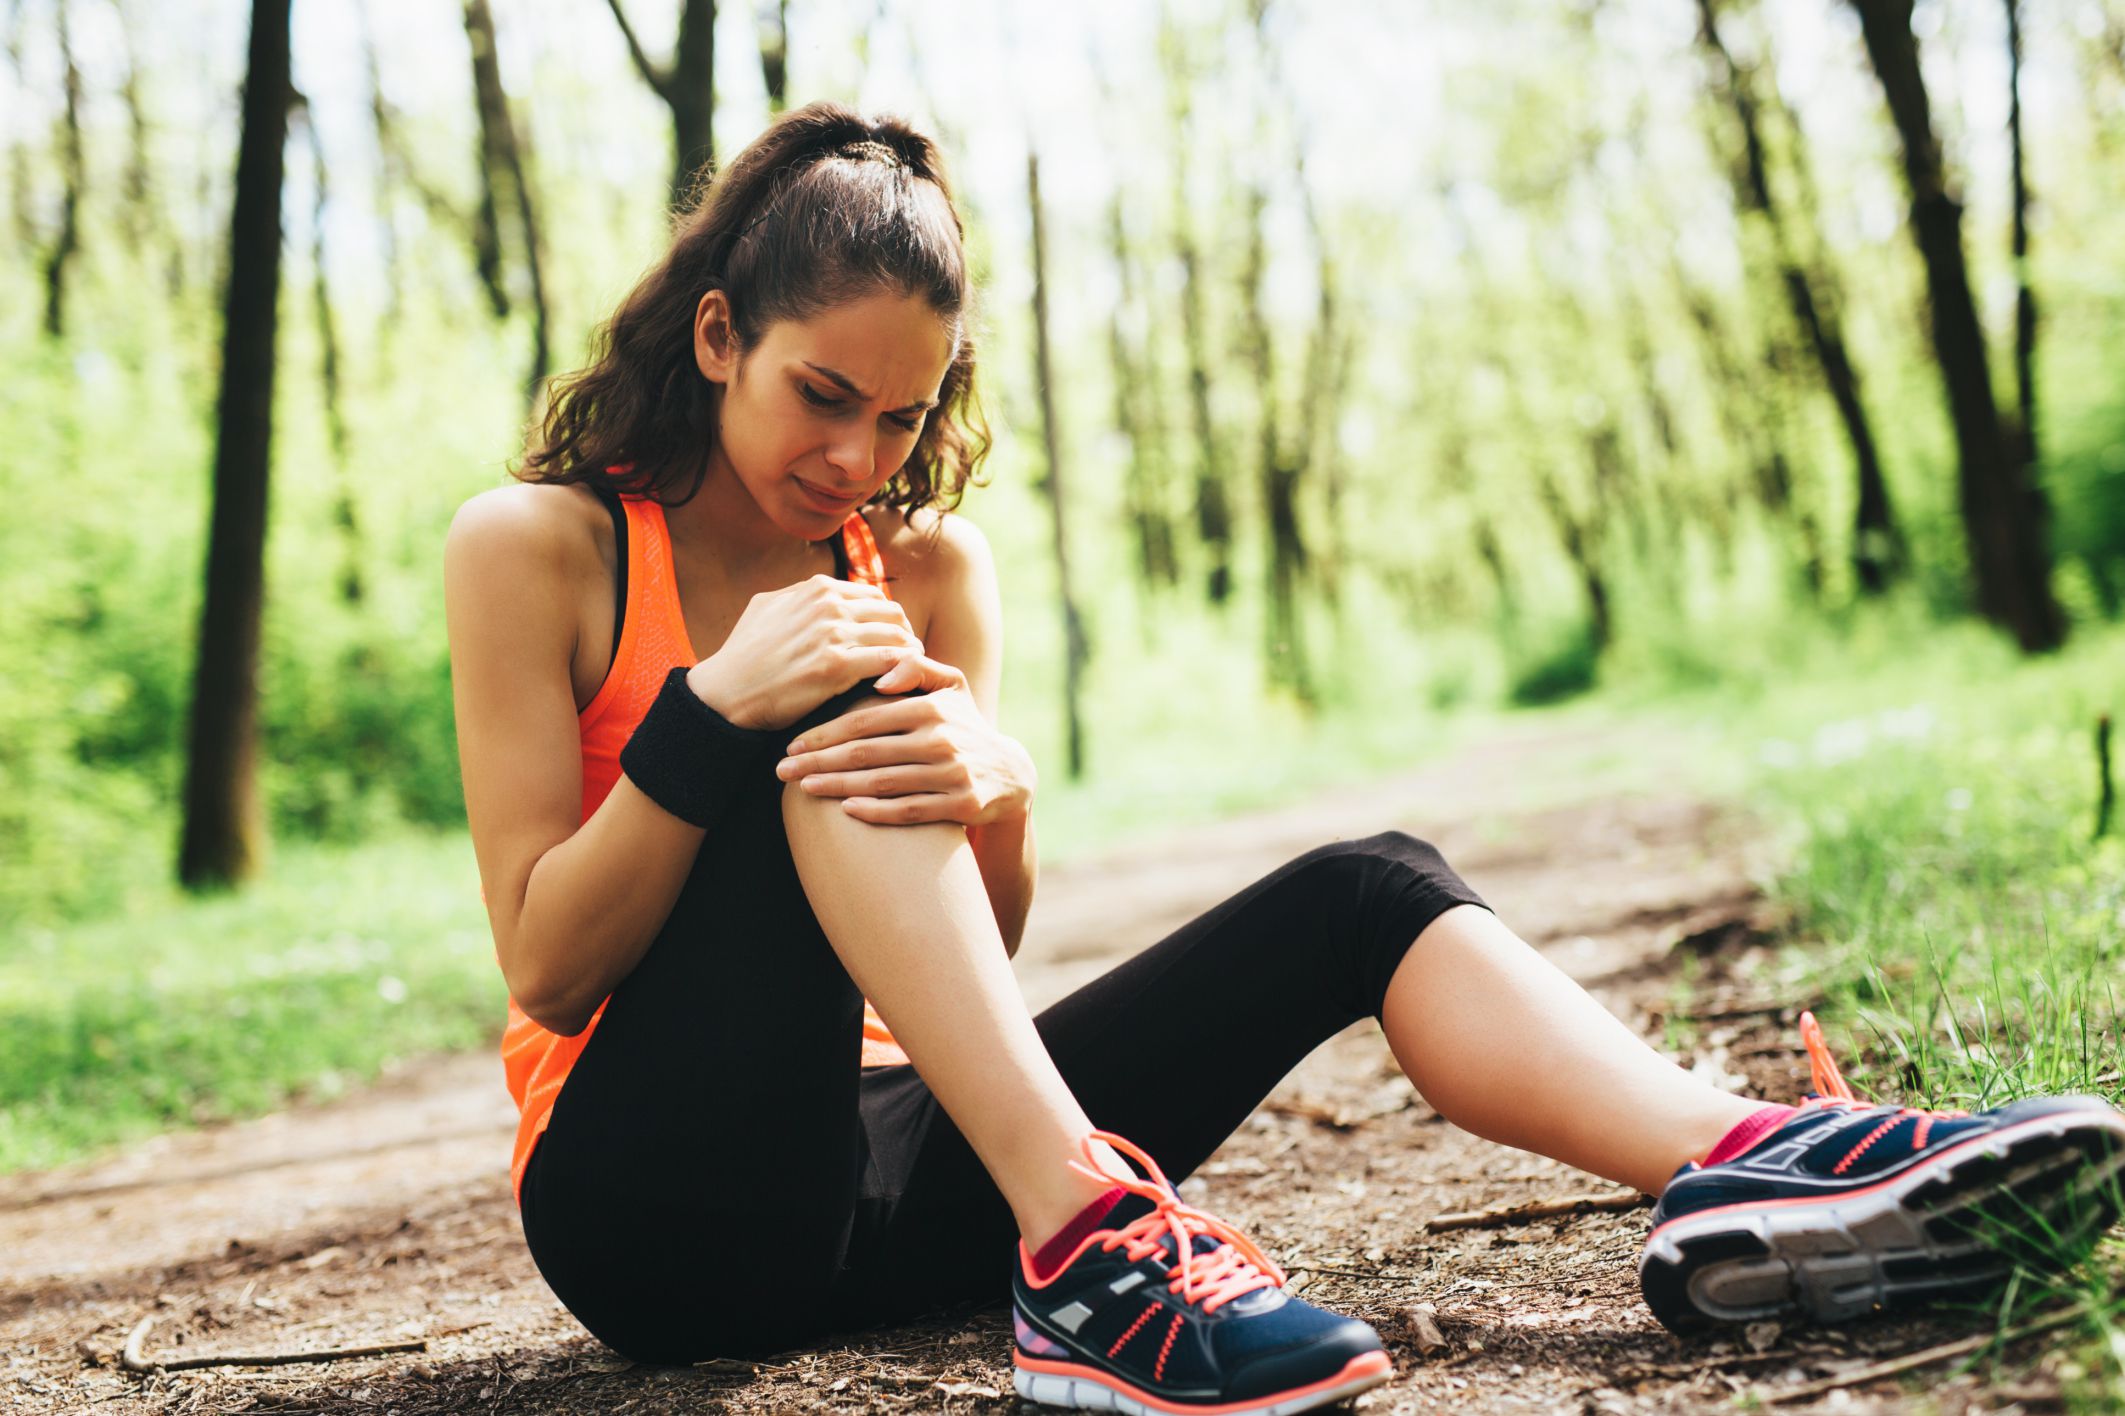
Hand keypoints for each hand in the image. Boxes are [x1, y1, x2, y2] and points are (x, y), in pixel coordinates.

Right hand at [685, 575, 922, 728]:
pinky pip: (890, 662)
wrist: (726, 692)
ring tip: (911, 674)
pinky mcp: (837, 666)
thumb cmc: (743, 655)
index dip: (889, 619)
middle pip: (893, 614)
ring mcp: (834, 634)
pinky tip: (901, 686)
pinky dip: (902, 672)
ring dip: (909, 656)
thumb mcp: (766, 607)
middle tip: (908, 659)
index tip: (893, 640)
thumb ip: (798, 596)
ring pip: (898, 637)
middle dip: (905, 636)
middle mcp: (829, 605)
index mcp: (817, 588)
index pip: (874, 596)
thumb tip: (821, 591)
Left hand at [774, 652, 1036, 826]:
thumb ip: (916, 668)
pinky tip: (846, 810)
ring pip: (883, 782)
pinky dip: (876, 811)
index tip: (792, 744)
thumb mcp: (951, 687)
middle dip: (819, 761)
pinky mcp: (961, 805)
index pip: (866, 721)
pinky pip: (910, 810)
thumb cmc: (964, 726)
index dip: (825, 733)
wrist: (1011, 774)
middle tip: (782, 770)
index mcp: (931, 708)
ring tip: (804, 788)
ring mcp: (952, 774)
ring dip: (838, 786)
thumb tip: (880, 676)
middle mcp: (942, 739)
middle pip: (867, 753)